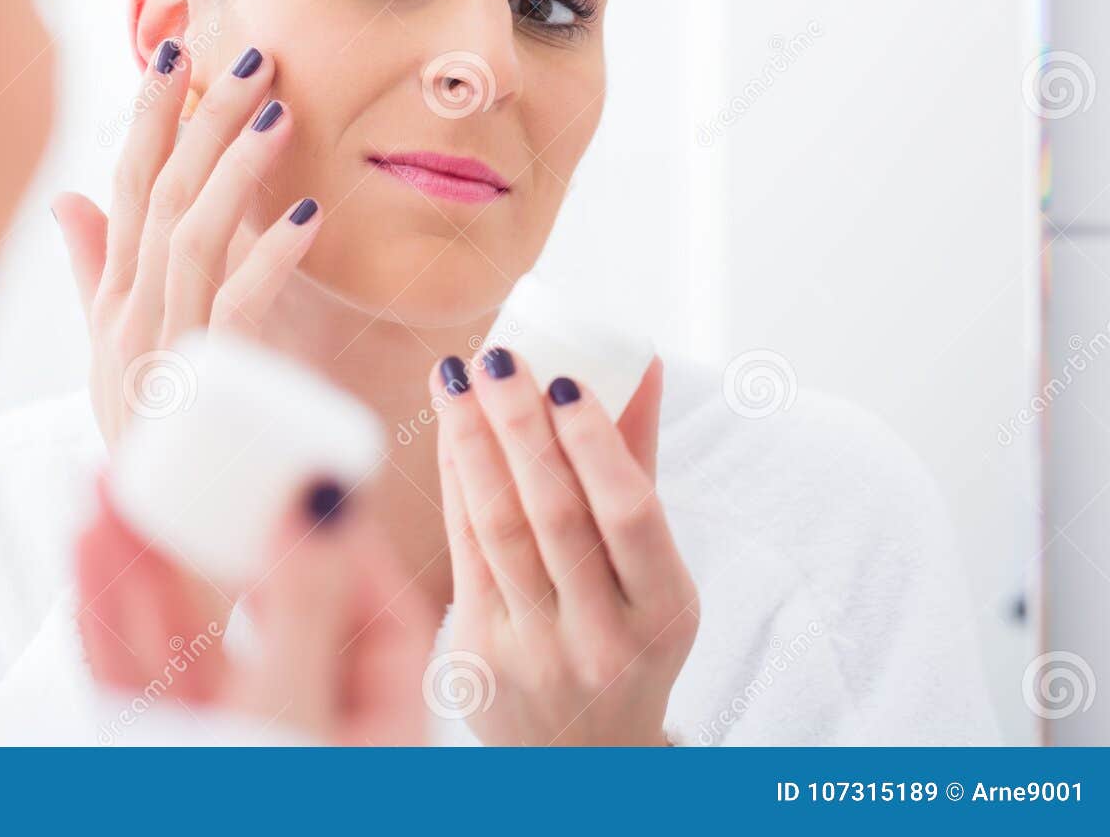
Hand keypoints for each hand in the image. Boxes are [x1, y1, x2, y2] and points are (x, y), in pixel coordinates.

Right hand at [53, 39, 321, 449]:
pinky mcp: (205, 390)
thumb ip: (93, 275)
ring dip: (236, 168)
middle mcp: (128, 317)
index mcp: (113, 301)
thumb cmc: (146, 442)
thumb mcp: (108, 354)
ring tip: (279, 109)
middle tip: (249, 52)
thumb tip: (67, 199)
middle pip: (160, 194)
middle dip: (202, 116)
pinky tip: (306, 219)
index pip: (124, 186)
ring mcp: (161, 352)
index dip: (148, 116)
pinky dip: (269, 261)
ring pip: (191, 235)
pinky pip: (236, 310)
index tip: (174, 51)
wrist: (157, 544)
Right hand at [74, 481, 433, 745]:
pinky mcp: (157, 748)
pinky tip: (89, 531)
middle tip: (211, 457)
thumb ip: (304, 604)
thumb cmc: (264, 819)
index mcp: (374, 737)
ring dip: (149, 551)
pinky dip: (106, 600)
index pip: (386, 623)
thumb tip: (324, 490)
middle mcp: (300, 734)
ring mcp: (223, 742)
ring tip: (116, 474)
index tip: (314, 473)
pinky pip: (130, 667)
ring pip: (186, 632)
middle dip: (231, 530)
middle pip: (272, 613)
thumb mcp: (291, 710)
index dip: (352, 542)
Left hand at [429, 349, 696, 745]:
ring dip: (471, 444)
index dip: (595, 444)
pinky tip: (448, 433)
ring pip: (498, 530)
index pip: (631, 516)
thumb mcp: (655, 572)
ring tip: (456, 378)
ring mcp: (535, 652)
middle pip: (553, 516)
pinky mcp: (478, 658)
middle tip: (495, 358)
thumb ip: (639, 468)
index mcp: (665, 613)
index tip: (562, 378)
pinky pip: (463, 553)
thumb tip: (642, 364)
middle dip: (518, 427)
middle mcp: (603, 638)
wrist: (583, 756)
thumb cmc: (627, 639)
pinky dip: (455, 484)